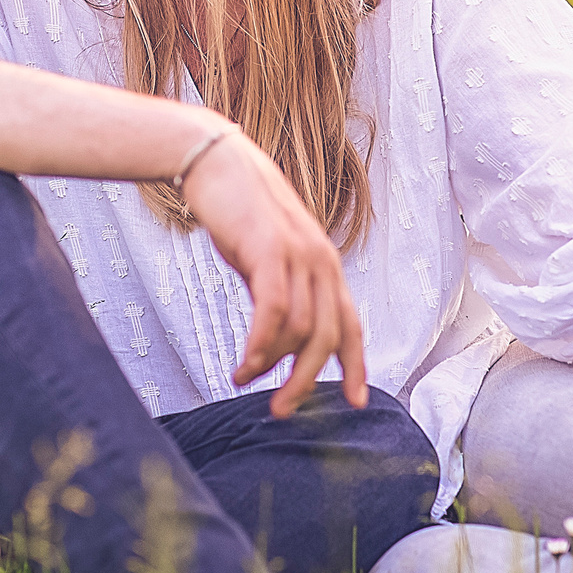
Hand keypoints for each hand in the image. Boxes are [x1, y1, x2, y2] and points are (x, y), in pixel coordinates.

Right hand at [180, 127, 367, 415]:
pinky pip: (274, 312)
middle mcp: (322, 262)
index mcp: (325, 265)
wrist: (216, 162)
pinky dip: (260, 346)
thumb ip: (279, 293)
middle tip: (281, 410)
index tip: (354, 401)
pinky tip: (244, 363)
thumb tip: (275, 339)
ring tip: (243, 377)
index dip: (356, 365)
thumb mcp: (267, 258)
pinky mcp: (271, 251)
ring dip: (271, 365)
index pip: (351, 325)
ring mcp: (300, 255)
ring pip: (300, 331)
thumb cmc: (237, 212)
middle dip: (305, 381)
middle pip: (328, 338)